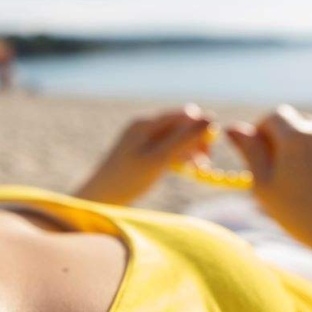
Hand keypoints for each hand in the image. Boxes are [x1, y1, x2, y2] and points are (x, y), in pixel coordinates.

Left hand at [75, 105, 212, 205]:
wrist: (100, 197)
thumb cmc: (128, 180)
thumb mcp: (159, 159)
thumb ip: (183, 139)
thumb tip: (211, 119)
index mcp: (145, 123)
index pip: (184, 114)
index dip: (201, 128)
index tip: (209, 151)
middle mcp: (143, 126)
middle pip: (180, 125)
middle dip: (196, 141)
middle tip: (205, 164)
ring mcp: (141, 138)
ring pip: (175, 137)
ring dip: (189, 150)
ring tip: (198, 169)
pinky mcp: (141, 151)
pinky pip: (166, 147)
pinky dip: (177, 156)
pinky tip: (185, 169)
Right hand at [227, 105, 311, 255]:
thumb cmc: (302, 215)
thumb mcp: (264, 185)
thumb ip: (249, 151)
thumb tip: (233, 128)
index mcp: (297, 136)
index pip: (274, 116)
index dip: (262, 130)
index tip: (259, 152)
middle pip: (300, 122)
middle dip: (287, 139)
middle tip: (281, 171)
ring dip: (311, 151)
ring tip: (310, 185)